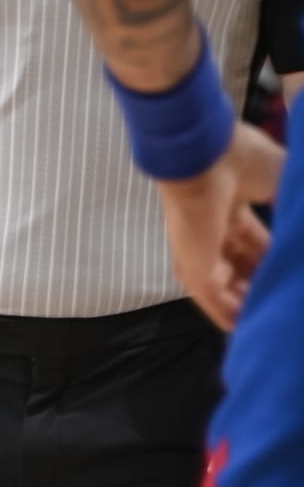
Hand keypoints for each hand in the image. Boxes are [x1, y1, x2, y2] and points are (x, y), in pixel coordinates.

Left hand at [155, 122, 282, 331]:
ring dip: (252, 302)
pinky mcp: (193, 268)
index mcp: (230, 204)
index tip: (291, 270)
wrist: (207, 157)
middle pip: (243, 267)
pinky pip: (215, 301)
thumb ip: (294, 214)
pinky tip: (252, 330)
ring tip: (277, 317)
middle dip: (265, 282)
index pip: (256, 242)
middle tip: (287, 298)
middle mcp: (212, 229)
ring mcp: (200, 251)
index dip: (276, 257)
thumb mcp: (284, 183)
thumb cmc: (245, 160)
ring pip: (229, 287)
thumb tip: (299, 229)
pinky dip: (233, 316)